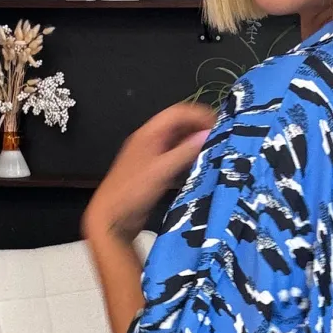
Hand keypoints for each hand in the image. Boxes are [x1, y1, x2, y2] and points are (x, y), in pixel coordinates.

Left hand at [83, 102, 216, 241]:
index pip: (177, 113)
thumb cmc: (132, 192)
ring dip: (196, 146)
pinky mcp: (155, 174)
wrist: (111, 219)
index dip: (199, 115)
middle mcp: (151, 142)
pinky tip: (202, 170)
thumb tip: (209, 134)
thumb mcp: (162, 170)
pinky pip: (176, 161)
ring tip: (216, 154)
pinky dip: (189, 161)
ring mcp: (153, 158)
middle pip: (179, 127)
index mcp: (148, 134)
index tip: (219, 126)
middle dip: (200, 130)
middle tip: (221, 140)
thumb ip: (186, 151)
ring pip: (179, 144)